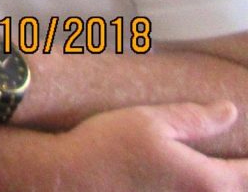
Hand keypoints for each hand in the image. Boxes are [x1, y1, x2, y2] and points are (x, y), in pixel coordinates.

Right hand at [60, 101, 247, 190]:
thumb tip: (230, 112)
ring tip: (207, 168)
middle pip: (233, 189)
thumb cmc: (106, 147)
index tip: (246, 150)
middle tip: (231, 158)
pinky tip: (175, 180)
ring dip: (215, 183)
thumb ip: (194, 118)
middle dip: (236, 173)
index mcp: (206, 181)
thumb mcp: (149, 120)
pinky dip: (192, 189)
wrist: (65, 179)